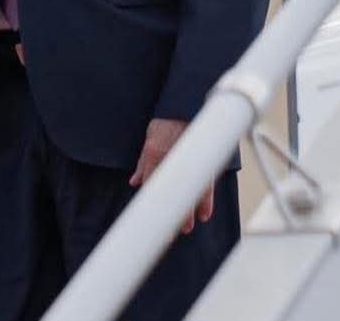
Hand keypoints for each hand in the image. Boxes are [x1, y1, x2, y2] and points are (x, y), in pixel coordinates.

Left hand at [129, 118, 216, 235]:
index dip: (151, 206)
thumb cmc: (164, 124)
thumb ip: (142, 164)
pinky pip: (204, 183)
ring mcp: (187, 160)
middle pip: (169, 193)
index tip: (150, 222)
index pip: (151, 185)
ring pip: (187, 192)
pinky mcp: (201, 159)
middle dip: (169, 213)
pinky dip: (204, 200)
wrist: (183, 106)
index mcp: (154, 155)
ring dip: (188, 211)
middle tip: (168, 233)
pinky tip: (204, 213)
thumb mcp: (148, 141)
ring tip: (187, 227)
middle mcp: (170, 159)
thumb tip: (135, 183)